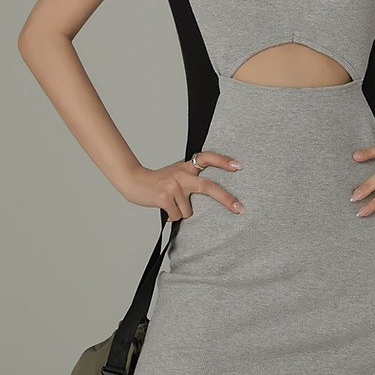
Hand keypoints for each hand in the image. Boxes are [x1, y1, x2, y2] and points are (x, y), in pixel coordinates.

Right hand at [122, 152, 246, 219]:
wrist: (134, 182)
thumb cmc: (158, 181)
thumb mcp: (177, 174)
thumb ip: (192, 178)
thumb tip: (212, 193)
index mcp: (187, 166)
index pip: (207, 158)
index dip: (223, 161)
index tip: (239, 166)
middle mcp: (182, 173)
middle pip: (209, 187)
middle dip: (226, 199)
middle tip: (240, 209)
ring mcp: (174, 185)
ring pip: (189, 211)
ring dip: (181, 212)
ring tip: (170, 204)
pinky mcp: (166, 197)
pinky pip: (177, 216)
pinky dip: (171, 216)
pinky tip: (164, 208)